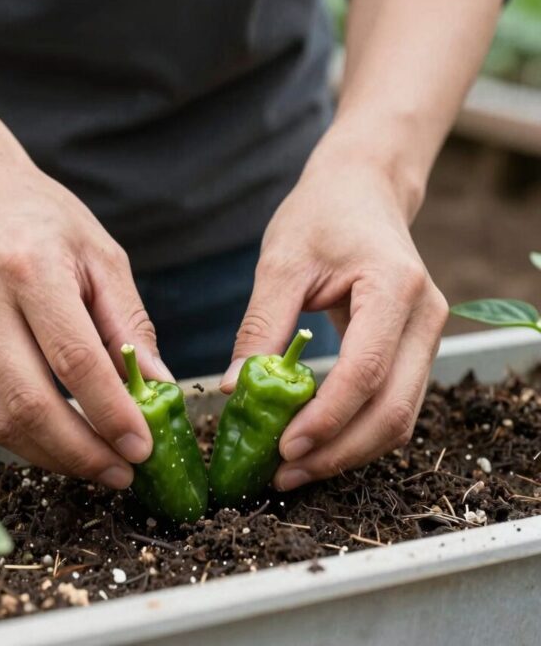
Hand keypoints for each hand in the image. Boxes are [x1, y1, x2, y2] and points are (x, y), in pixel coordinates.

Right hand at [0, 131, 169, 488]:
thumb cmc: (43, 218)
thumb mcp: (101, 254)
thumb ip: (129, 322)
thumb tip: (160, 386)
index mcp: (30, 269)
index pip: (75, 362)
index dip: (112, 414)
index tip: (142, 448)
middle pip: (30, 404)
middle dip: (82, 452)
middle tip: (122, 472)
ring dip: (52, 456)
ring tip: (95, 465)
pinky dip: (22, 437)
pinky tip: (56, 440)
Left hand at [221, 137, 448, 490]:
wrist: (361, 188)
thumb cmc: (321, 213)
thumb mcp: (281, 263)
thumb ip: (261, 327)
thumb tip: (234, 391)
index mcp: (395, 289)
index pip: (366, 372)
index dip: (325, 419)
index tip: (282, 449)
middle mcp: (426, 318)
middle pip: (393, 410)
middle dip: (337, 451)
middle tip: (282, 474)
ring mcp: (427, 335)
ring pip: (400, 417)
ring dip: (348, 450)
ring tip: (293, 467)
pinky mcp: (414, 346)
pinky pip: (393, 402)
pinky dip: (356, 429)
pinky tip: (315, 439)